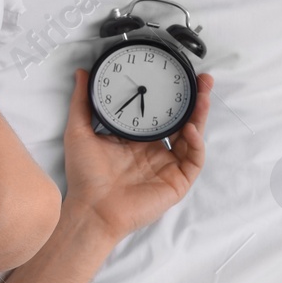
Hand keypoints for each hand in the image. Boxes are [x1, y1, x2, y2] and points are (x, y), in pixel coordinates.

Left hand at [61, 67, 211, 243]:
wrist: (92, 209)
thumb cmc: (85, 175)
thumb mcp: (79, 131)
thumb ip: (82, 102)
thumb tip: (81, 74)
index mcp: (135, 139)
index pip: (158, 111)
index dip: (168, 93)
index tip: (174, 73)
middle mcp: (153, 150)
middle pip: (180, 120)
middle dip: (193, 99)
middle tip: (202, 79)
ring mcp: (167, 165)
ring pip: (192, 136)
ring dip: (200, 116)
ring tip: (202, 96)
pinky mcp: (176, 181)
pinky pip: (193, 160)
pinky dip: (196, 144)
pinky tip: (190, 129)